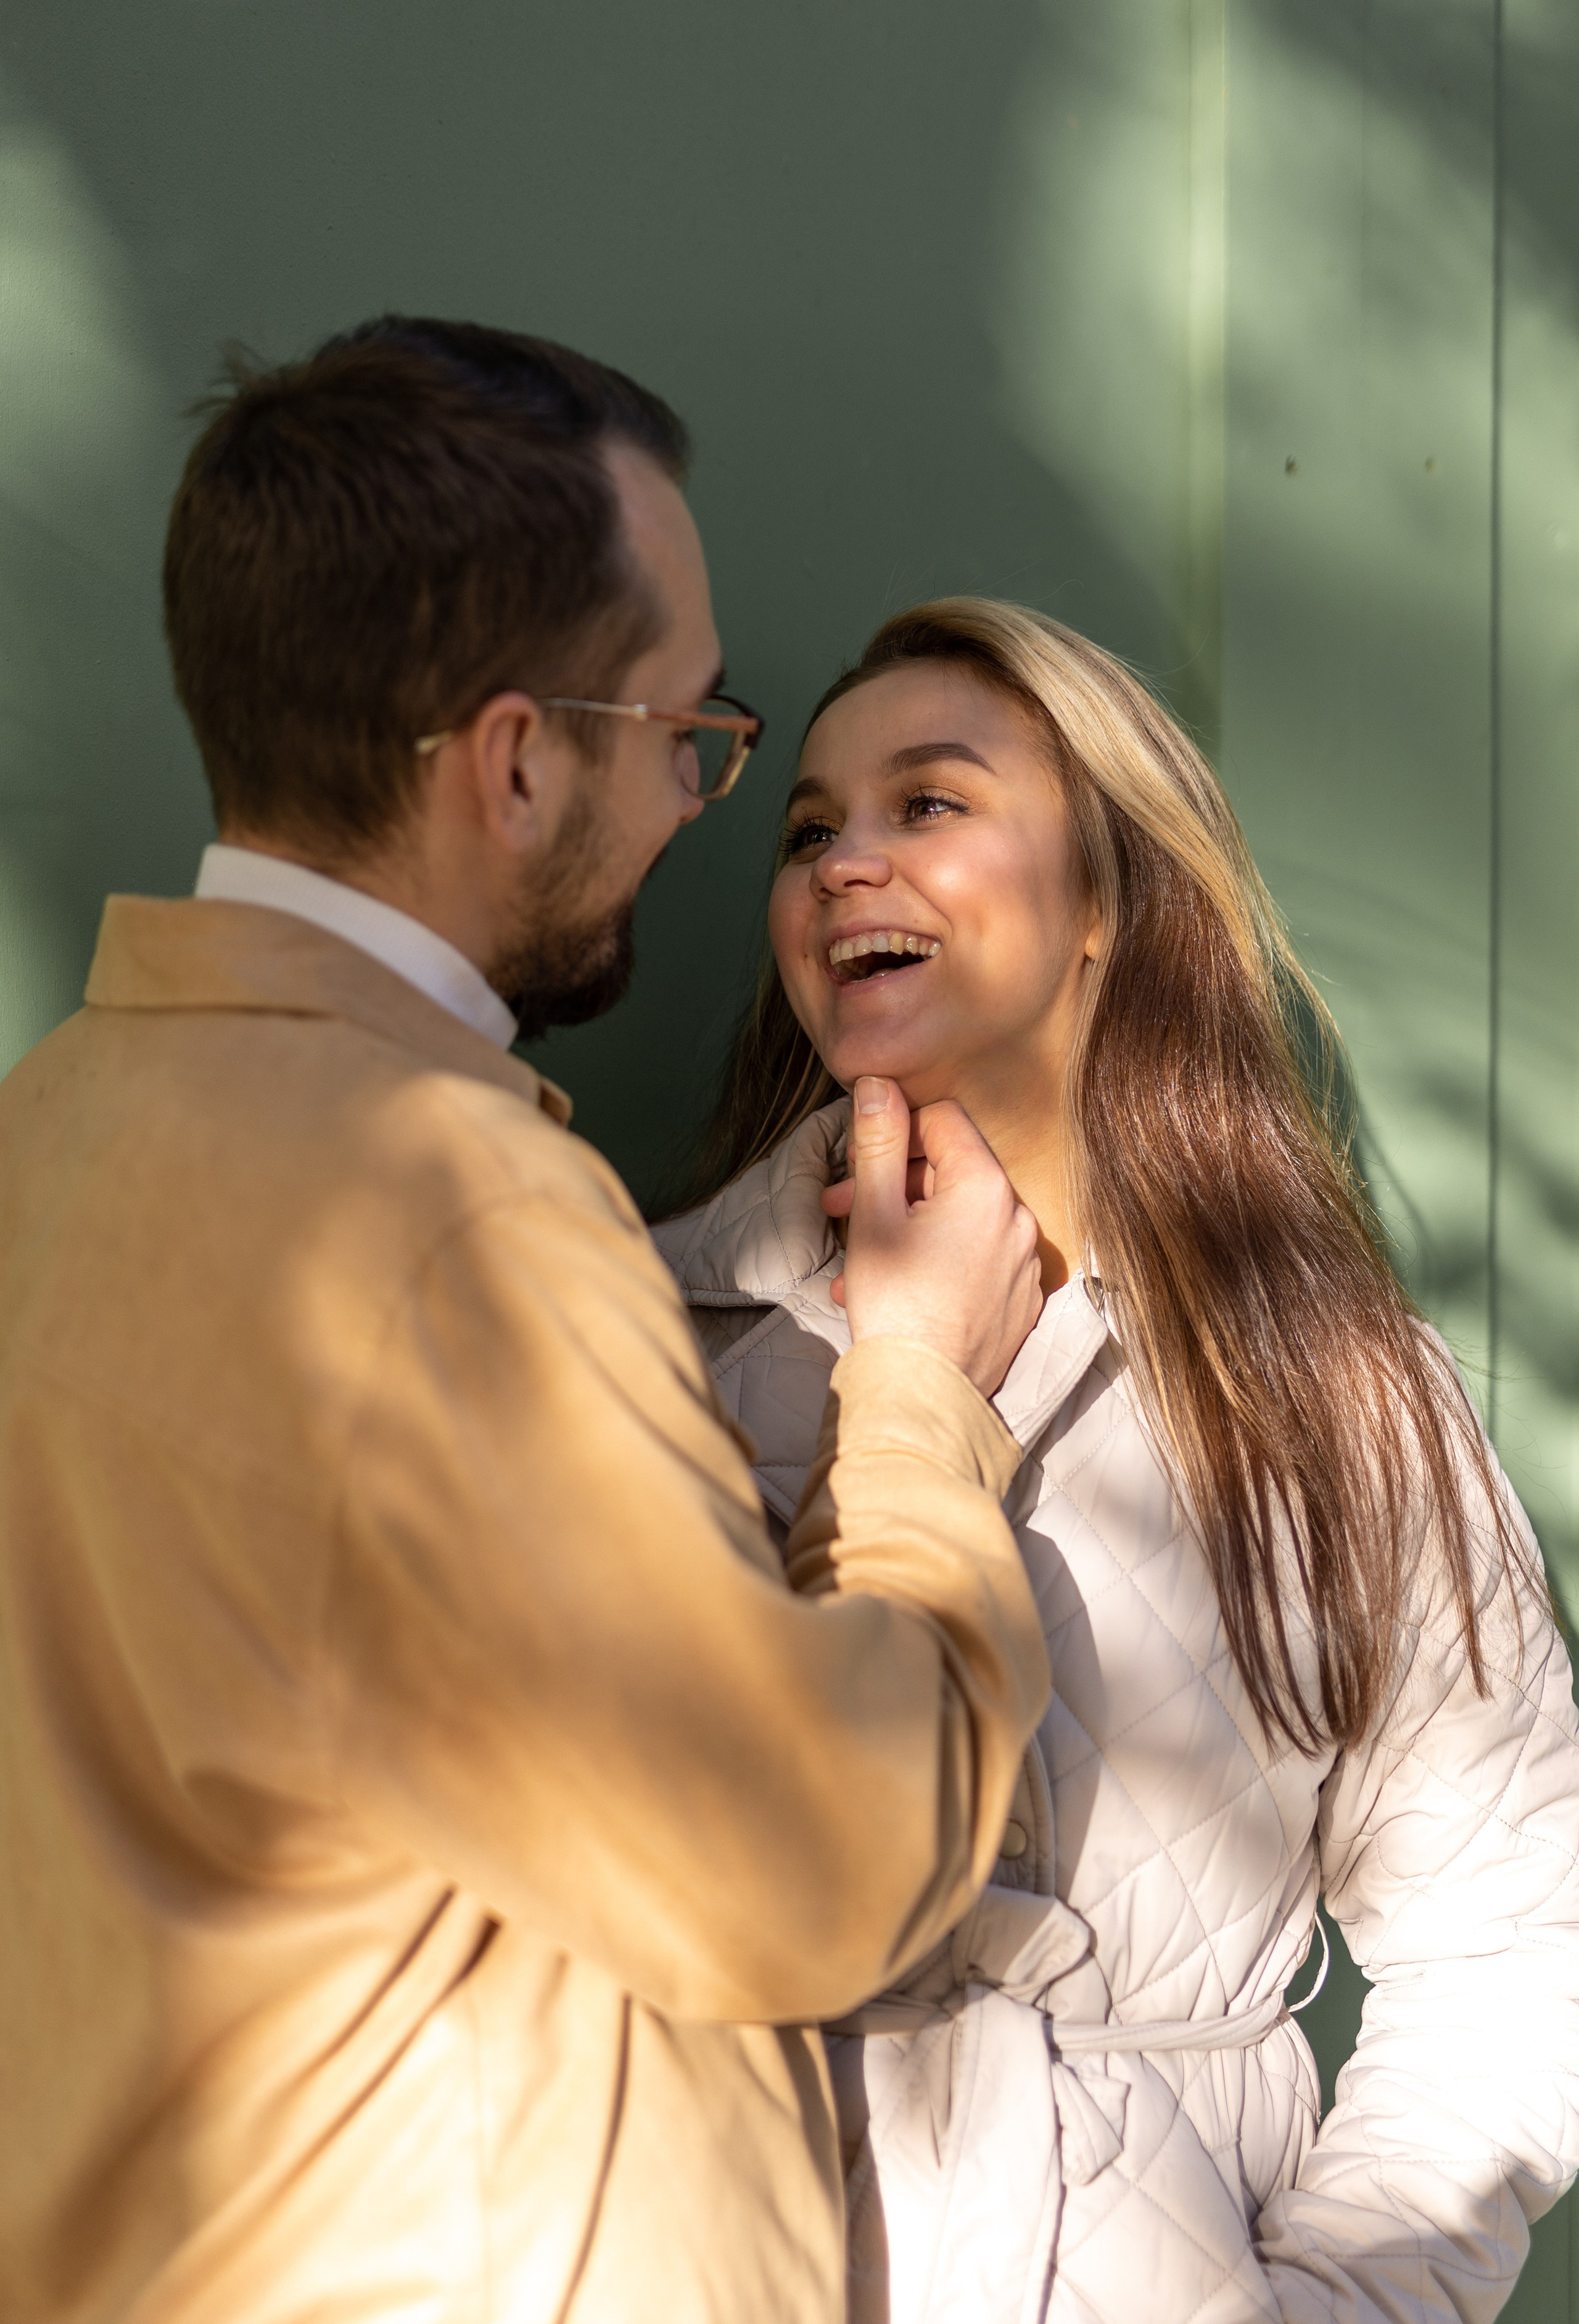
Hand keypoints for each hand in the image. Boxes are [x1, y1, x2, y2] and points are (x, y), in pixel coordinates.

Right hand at [826, 1077, 1042, 1397]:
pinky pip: (978, 1260)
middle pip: (953, 1171)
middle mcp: (1018, 1219)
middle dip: (894, 1184)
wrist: (924, 1395)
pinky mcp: (1022, 1300)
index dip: (897, 1133)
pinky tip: (899, 1287)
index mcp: (986, 1187)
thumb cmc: (894, 1304)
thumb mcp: (873, 1214)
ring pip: (961, 1219)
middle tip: (841, 1210)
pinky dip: (940, 1262)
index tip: (862, 1166)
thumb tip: (878, 1084)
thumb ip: (879, 1143)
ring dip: (909, 1226)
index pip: (944, 1120)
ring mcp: (1025, 1263)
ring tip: (863, 1261)